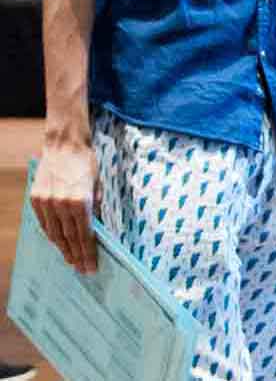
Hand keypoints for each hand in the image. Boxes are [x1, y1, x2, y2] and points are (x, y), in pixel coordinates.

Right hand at [31, 132, 98, 273]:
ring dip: (64, 249)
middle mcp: (62, 204)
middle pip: (69, 238)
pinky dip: (52, 235)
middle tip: (83, 269)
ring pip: (55, 234)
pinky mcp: (36, 200)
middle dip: (77, 256)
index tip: (91, 267)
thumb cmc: (87, 164)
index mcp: (81, 201)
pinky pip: (45, 224)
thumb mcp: (99, 186)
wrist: (64, 146)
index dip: (88, 253)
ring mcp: (46, 203)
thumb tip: (97, 231)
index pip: (85, 235)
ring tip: (72, 260)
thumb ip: (97, 209)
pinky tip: (59, 244)